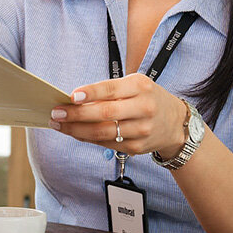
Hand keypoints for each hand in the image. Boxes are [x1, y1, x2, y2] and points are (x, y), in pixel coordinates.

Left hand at [49, 73, 186, 155]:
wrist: (176, 123)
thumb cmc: (147, 98)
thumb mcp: (134, 85)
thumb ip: (109, 91)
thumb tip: (74, 99)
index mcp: (140, 87)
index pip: (111, 90)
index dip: (90, 93)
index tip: (71, 96)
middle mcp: (143, 108)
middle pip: (104, 113)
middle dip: (76, 114)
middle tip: (56, 113)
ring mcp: (141, 130)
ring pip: (102, 132)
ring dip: (76, 130)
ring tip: (59, 125)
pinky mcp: (137, 147)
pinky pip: (106, 143)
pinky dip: (87, 138)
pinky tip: (74, 133)